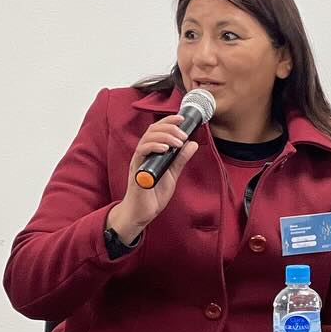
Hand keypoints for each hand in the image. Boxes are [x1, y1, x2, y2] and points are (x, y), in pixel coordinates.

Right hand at [105, 115, 199, 243]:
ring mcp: (139, 161)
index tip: (182, 119)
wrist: (142, 212)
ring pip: (147, 138)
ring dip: (165, 136)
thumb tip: (192, 143)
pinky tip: (165, 148)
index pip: (157, 130)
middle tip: (183, 134)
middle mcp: (144, 153)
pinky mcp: (137, 170)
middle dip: (169, 127)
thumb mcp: (172, 174)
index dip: (169, 121)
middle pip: (152, 130)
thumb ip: (180, 159)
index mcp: (152, 152)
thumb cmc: (153, 194)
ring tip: (178, 142)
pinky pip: (142, 152)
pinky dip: (154, 146)